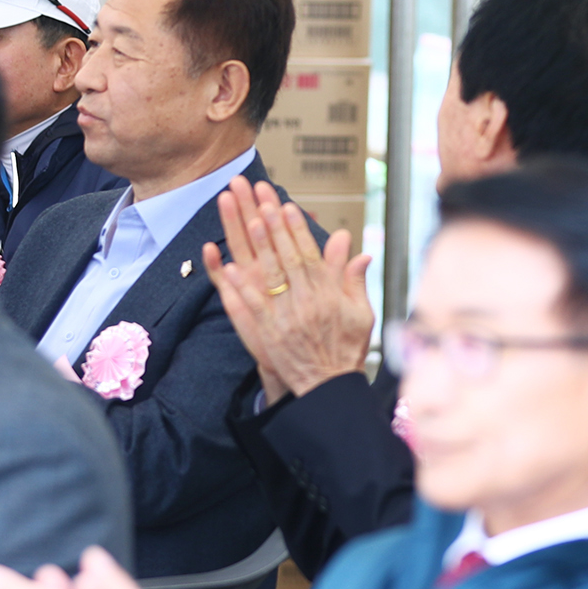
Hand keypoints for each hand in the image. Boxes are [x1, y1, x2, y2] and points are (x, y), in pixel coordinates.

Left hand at [205, 178, 373, 405]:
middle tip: (261, 200)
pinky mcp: (269, 334)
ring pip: (270, 275)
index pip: (310, 254)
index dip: (297, 229)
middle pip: (287, 257)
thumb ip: (355, 280)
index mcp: (328, 294)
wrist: (329, 388)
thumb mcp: (360, 313)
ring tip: (246, 220)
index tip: (287, 206)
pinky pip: (251, 306)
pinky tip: (227, 266)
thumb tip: (359, 251)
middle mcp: (307, 302)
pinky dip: (239, 285)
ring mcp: (286, 318)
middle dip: (274, 227)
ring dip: (258, 247)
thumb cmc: (346, 349)